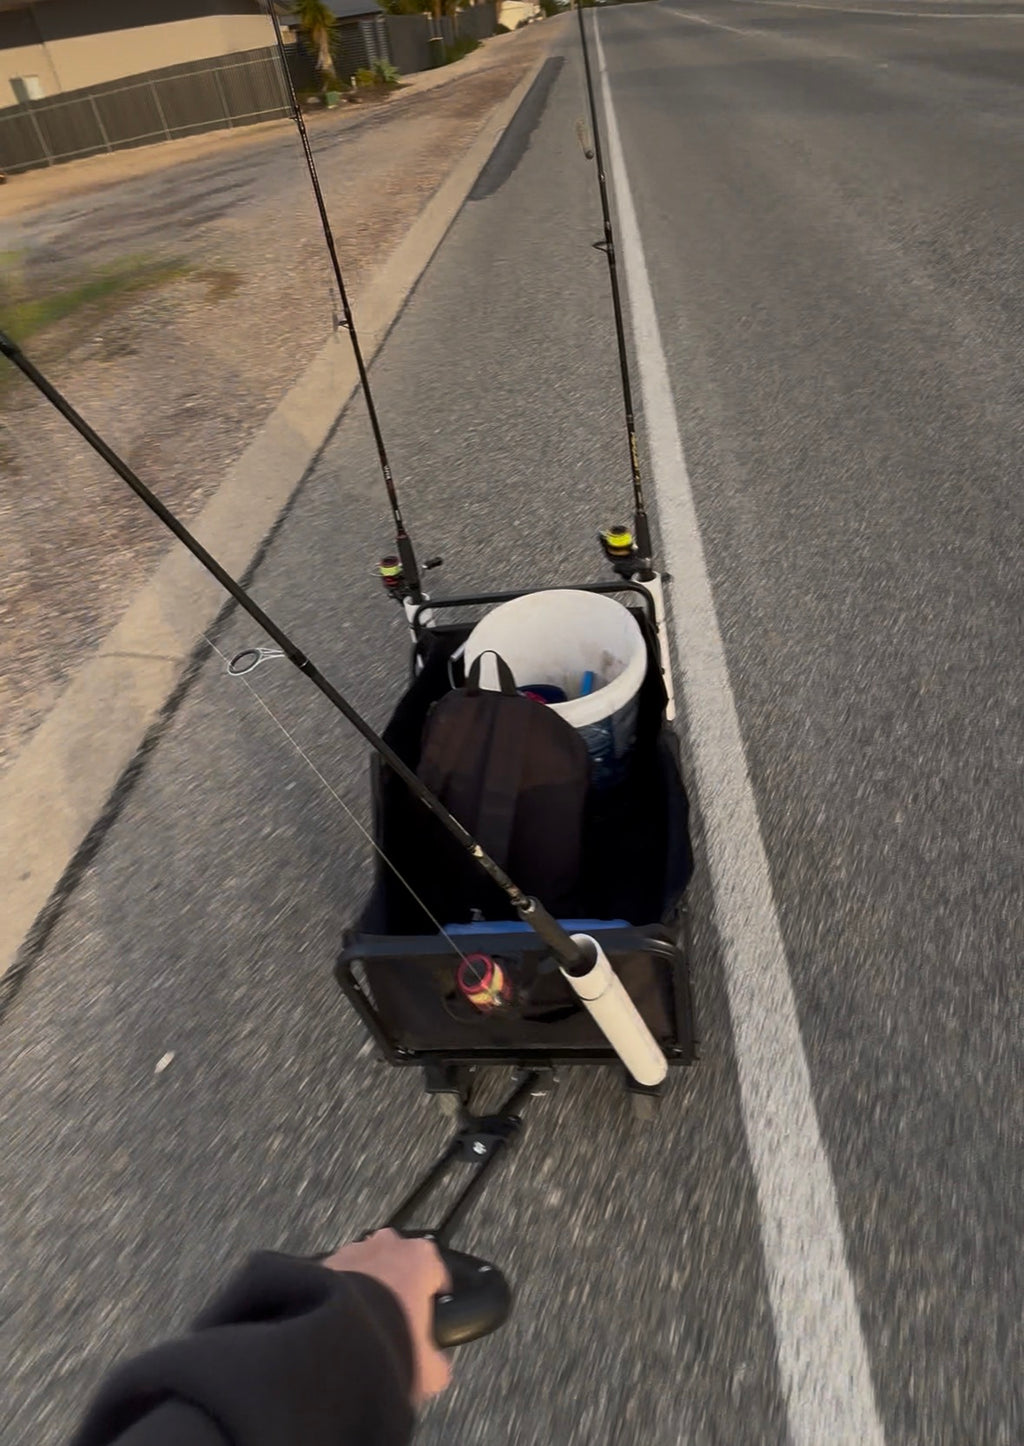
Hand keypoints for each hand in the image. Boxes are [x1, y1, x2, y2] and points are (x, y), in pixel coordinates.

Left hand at [324, 1229, 451, 1405]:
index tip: (429, 1325)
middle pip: (401, 1264)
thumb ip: (438, 1363)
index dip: (435, 1302)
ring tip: (363, 1329)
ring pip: (368, 1267)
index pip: (437, 1274)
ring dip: (368, 1289)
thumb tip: (434, 1366)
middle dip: (399, 1287)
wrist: (332, 1343)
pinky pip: (340, 1278)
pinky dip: (342, 1295)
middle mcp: (389, 1244)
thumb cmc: (389, 1344)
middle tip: (395, 1326)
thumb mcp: (429, 1369)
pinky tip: (340, 1326)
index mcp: (422, 1258)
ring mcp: (354, 1249)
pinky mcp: (324, 1263)